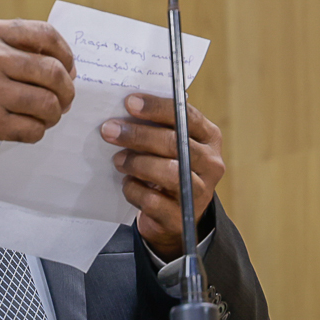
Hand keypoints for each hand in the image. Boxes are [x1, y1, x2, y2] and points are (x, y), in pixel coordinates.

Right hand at [0, 19, 75, 150]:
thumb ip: (9, 45)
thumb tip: (55, 62)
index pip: (45, 35)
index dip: (66, 54)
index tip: (68, 67)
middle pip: (53, 71)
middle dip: (66, 89)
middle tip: (64, 97)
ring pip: (48, 103)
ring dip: (54, 113)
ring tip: (47, 115)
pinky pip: (32, 129)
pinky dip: (37, 131)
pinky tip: (28, 128)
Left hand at [101, 93, 224, 261]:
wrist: (176, 216)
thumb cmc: (168, 167)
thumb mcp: (169, 144)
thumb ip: (156, 126)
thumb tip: (126, 109)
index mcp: (209, 137)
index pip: (186, 116)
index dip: (157, 108)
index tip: (130, 102)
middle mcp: (210, 163)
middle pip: (175, 143)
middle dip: (138, 134)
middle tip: (109, 130)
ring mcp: (199, 192)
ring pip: (167, 172)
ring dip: (136, 163)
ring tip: (118, 160)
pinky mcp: (181, 217)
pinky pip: (153, 200)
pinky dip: (133, 189)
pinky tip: (128, 184)